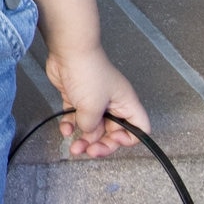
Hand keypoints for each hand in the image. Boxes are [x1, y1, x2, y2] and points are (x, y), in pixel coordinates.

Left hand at [42, 42, 147, 157]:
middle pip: (112, 132)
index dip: (128, 138)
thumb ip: (91, 126)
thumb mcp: (93, 106)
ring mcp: (94, 101)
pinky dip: (70, 126)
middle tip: (88, 151)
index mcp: (125, 103)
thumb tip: (86, 132)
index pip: (139, 127)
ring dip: (83, 139)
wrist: (68, 52)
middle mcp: (112, 103)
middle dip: (100, 144)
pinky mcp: (77, 98)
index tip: (113, 139)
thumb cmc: (88, 71)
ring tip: (73, 147)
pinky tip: (65, 129)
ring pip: (92, 127)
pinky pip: (76, 118)